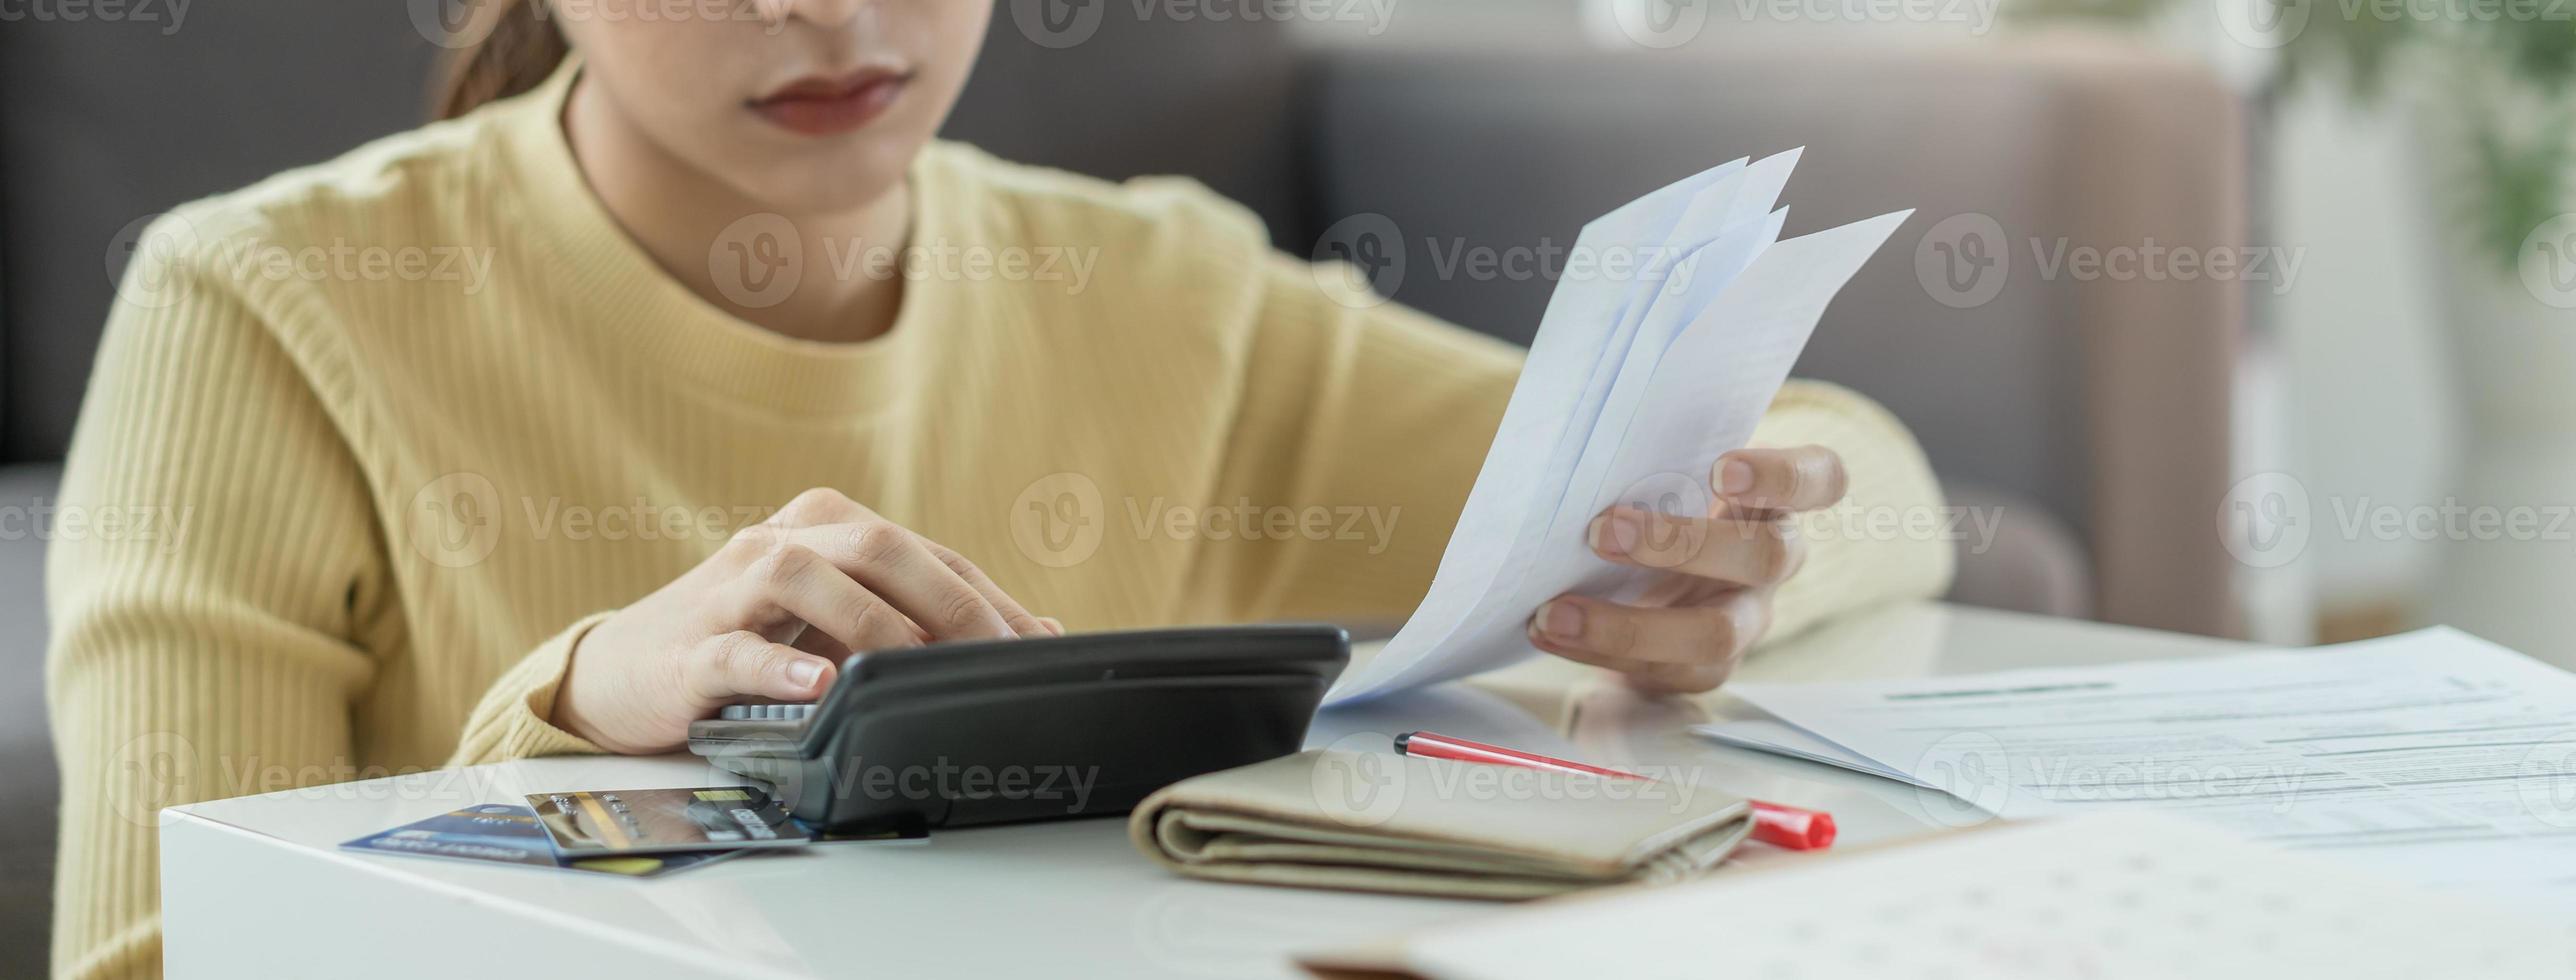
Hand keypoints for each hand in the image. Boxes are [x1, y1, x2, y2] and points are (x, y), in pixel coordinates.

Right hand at [555, 488, 1057, 752]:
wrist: (616, 674)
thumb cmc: (744, 643)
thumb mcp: (832, 626)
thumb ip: (911, 622)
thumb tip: (1028, 636)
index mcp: (825, 528)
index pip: (926, 555)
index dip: (987, 597)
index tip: (1039, 644)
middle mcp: (780, 542)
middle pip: (877, 548)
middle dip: (948, 600)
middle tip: (997, 655)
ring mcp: (729, 590)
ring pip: (806, 578)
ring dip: (871, 624)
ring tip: (916, 667)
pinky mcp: (687, 649)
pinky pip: (735, 649)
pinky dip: (778, 664)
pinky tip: (815, 684)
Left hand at [1527, 446, 1847, 694]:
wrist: (1644, 571)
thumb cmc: (1656, 497)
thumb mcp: (1662, 470)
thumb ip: (1650, 456)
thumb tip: (1579, 450)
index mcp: (1774, 499)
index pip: (1819, 478)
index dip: (1782, 476)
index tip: (1721, 470)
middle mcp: (1774, 560)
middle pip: (1767, 557)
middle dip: (1683, 545)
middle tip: (1603, 530)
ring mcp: (1747, 619)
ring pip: (1716, 636)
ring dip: (1630, 626)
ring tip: (1556, 612)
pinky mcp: (1709, 668)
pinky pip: (1666, 673)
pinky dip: (1599, 652)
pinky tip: (1550, 631)